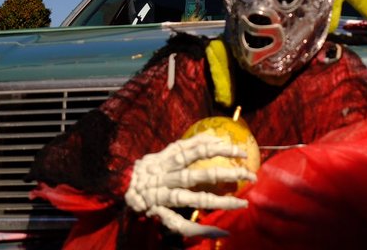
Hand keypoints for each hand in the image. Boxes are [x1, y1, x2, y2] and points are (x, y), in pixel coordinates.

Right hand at [123, 132, 254, 236]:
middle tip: (249, 175)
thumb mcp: (163, 153)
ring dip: (219, 203)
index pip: (195, 150)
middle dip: (225, 175)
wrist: (116, 189)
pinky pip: (181, 225)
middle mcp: (165, 177)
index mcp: (166, 160)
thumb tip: (214, 134)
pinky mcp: (159, 215)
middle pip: (199, 175)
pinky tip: (220, 232)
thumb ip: (186, 145)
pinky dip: (202, 229)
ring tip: (241, 204)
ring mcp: (162, 197)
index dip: (218, 148)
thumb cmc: (146, 171)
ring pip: (194, 200)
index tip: (240, 150)